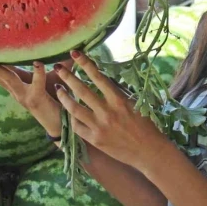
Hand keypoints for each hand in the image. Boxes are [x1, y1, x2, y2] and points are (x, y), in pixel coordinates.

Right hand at [0, 58, 72, 136]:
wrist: (63, 122)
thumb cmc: (57, 98)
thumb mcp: (54, 78)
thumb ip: (58, 63)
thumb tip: (63, 47)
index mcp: (18, 85)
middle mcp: (18, 91)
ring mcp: (25, 96)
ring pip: (9, 80)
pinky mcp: (38, 99)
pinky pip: (37, 84)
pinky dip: (38, 73)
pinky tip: (38, 63)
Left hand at [54, 50, 171, 172]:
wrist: (148, 151)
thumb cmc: (146, 126)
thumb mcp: (135, 104)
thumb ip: (118, 93)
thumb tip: (103, 80)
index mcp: (119, 100)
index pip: (98, 77)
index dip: (85, 63)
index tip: (75, 53)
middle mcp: (107, 112)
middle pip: (82, 90)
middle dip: (68, 76)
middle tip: (58, 67)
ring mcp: (99, 127)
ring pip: (74, 108)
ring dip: (64, 96)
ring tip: (58, 88)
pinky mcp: (94, 140)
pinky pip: (77, 126)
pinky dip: (71, 117)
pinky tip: (67, 110)